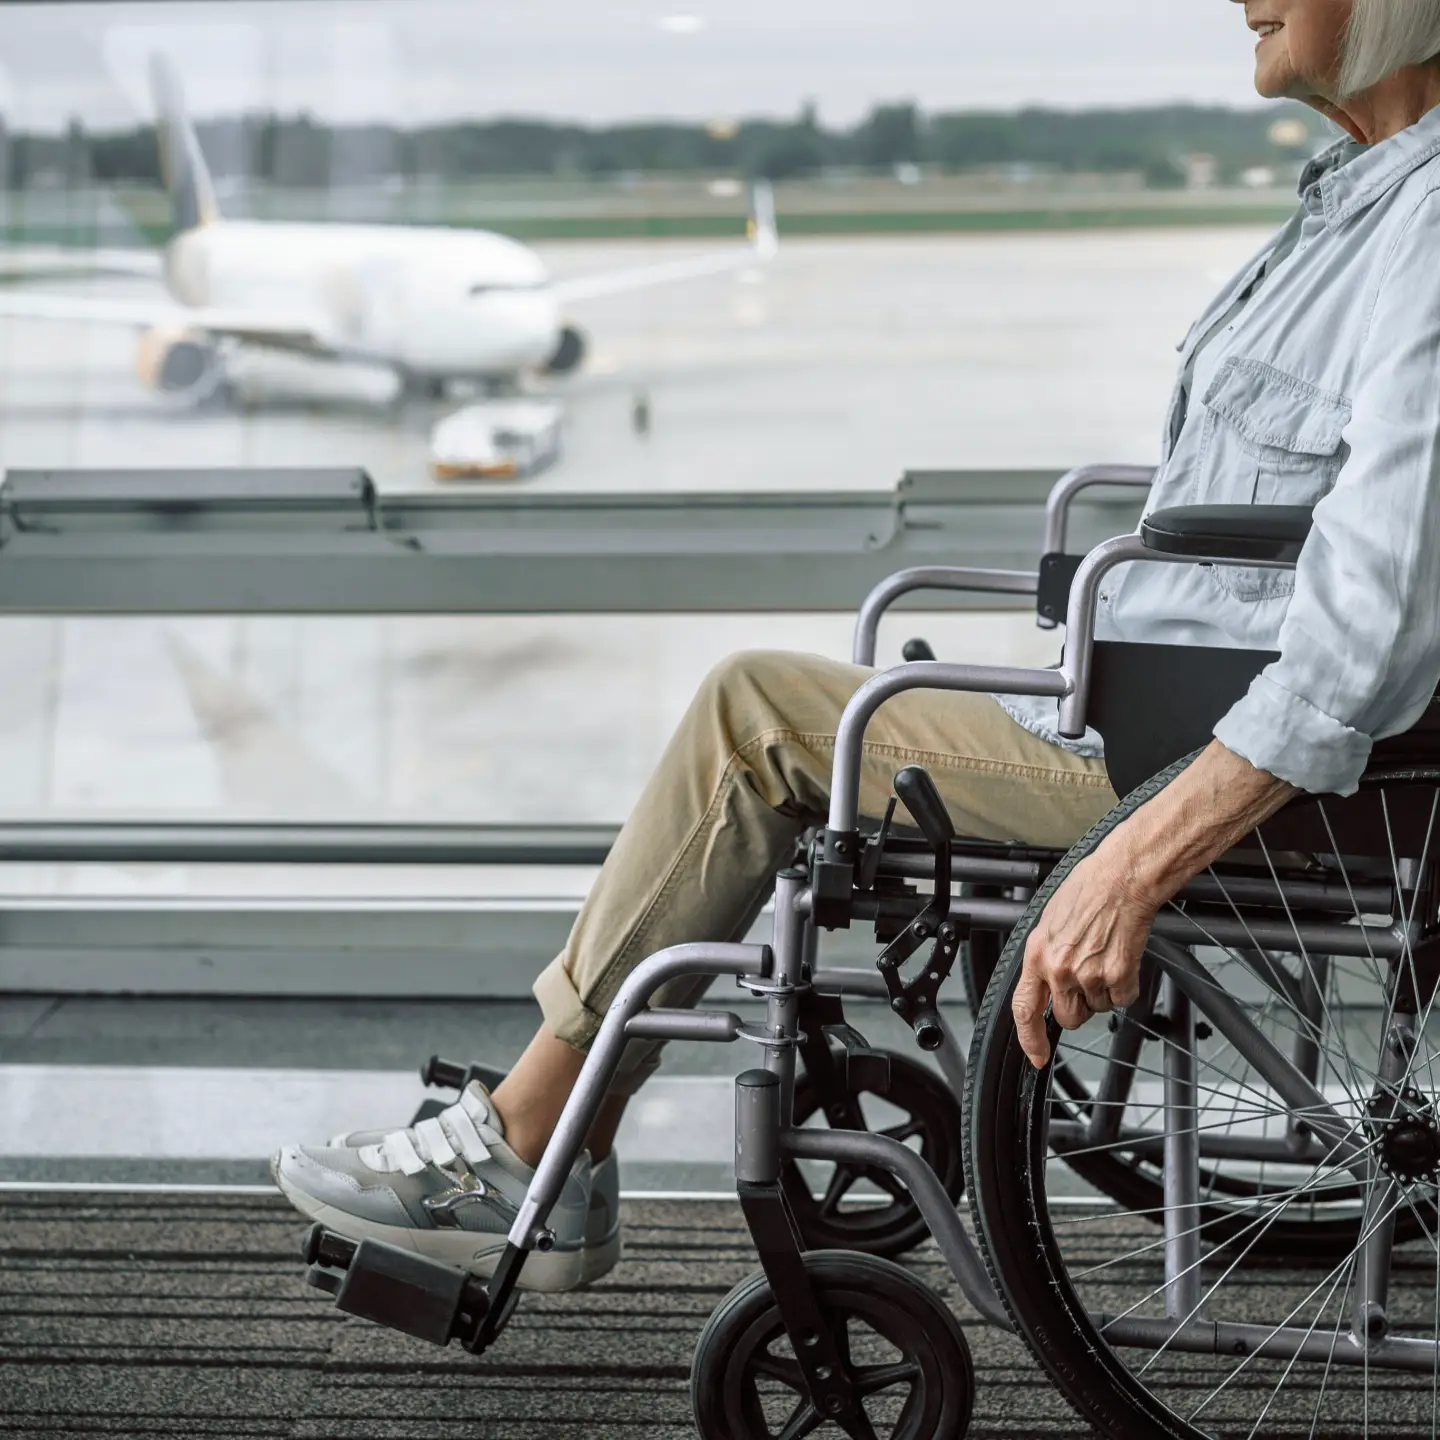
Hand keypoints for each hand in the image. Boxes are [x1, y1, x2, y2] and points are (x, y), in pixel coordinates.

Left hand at [1011, 839, 1159, 1068]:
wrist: (1121, 879)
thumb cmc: (1087, 892)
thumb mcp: (1048, 923)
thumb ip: (1044, 957)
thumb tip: (1046, 983)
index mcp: (1037, 955)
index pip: (1024, 1009)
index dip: (1030, 1039)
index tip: (1037, 1055)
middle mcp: (1060, 969)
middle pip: (1068, 1018)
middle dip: (1079, 1007)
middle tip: (1087, 979)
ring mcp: (1090, 974)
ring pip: (1099, 1009)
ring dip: (1103, 992)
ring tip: (1104, 957)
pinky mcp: (1119, 975)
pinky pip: (1123, 1000)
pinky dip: (1126, 987)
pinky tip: (1122, 959)